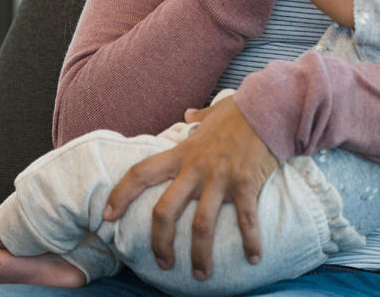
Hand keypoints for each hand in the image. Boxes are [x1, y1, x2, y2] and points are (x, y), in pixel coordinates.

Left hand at [104, 97, 279, 278]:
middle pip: (165, 211)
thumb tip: (188, 116)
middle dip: (160, 242)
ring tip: (200, 274)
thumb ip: (198, 119)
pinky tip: (254, 258)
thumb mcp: (214, 112)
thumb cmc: (242, 109)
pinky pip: (245, 220)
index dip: (120, 195)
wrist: (271, 105)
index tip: (108, 216)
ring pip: (201, 225)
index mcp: (184, 153)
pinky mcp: (246, 184)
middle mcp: (197, 169)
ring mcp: (221, 178)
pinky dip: (250, 241)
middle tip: (163, 263)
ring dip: (199, 255)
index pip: (141, 173)